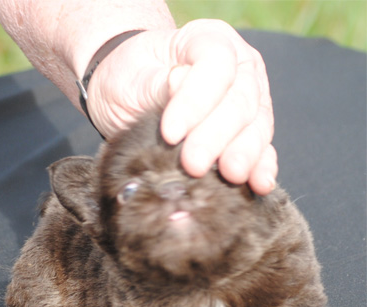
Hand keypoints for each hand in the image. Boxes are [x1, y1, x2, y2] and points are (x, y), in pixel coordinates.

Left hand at [87, 19, 276, 194]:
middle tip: (194, 165)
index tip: (171, 133)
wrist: (128, 95)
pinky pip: (261, 149)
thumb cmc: (130, 79)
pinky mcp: (247, 133)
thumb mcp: (133, 76)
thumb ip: (158, 82)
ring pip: (255, 126)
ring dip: (244, 154)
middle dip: (217, 137)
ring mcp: (248, 100)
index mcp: (209, 40)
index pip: (215, 67)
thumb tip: (181, 83)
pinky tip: (259, 183)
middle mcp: (238, 68)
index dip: (196, 102)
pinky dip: (261, 167)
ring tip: (231, 175)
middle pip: (239, 101)